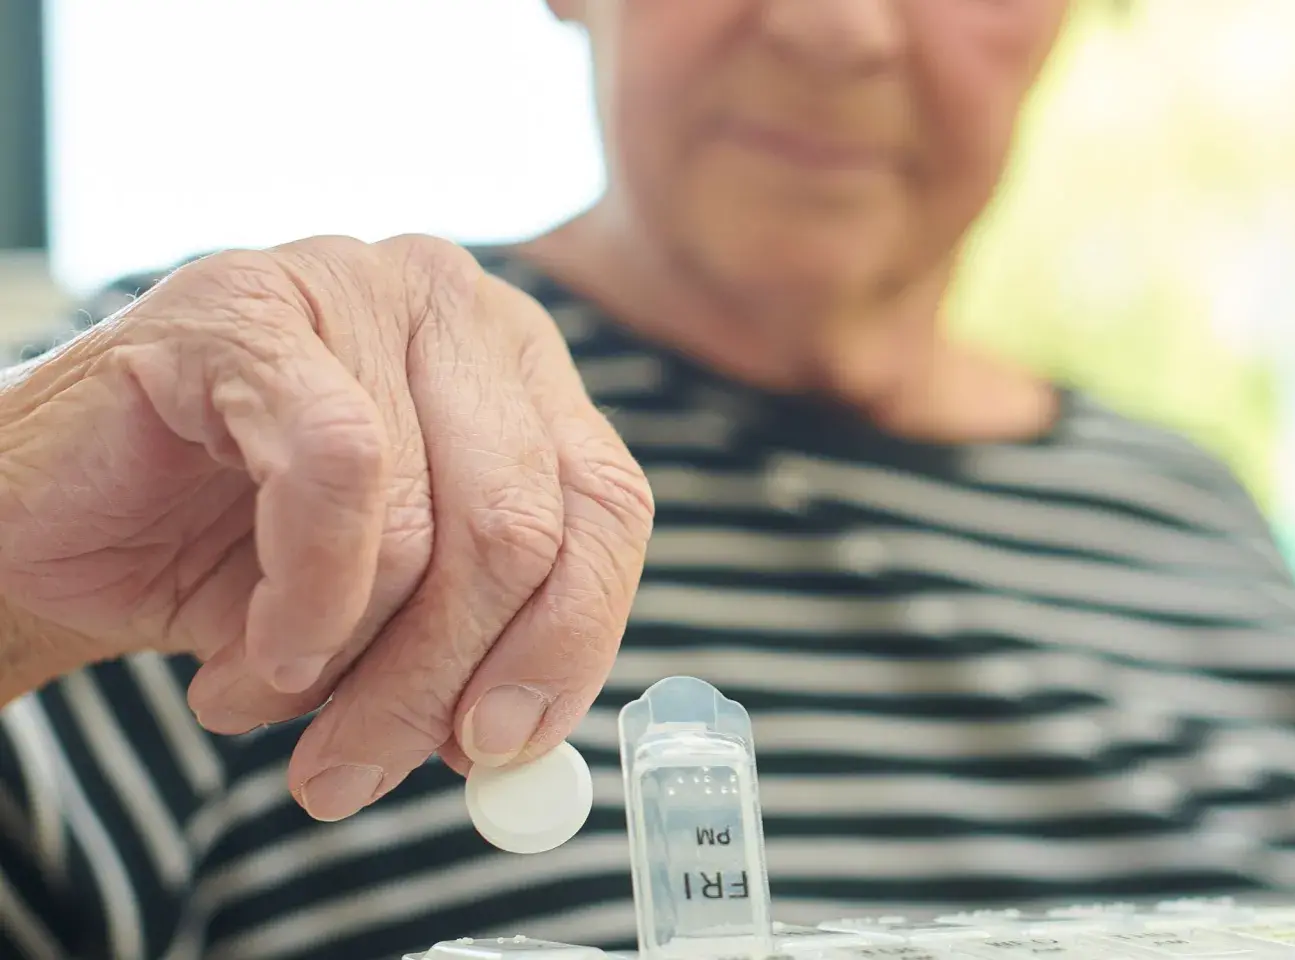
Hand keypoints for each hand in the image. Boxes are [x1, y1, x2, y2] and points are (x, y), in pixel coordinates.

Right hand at [0, 236, 653, 821]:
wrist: (36, 523)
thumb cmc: (222, 562)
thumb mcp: (381, 625)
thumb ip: (470, 657)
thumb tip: (524, 737)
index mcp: (519, 373)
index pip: (607, 507)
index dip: (571, 640)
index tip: (506, 748)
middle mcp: (457, 309)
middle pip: (527, 526)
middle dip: (444, 683)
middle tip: (360, 772)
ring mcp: (356, 285)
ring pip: (434, 520)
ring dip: (349, 661)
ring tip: (264, 698)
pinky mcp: (249, 303)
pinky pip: (338, 472)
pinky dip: (304, 595)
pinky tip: (244, 655)